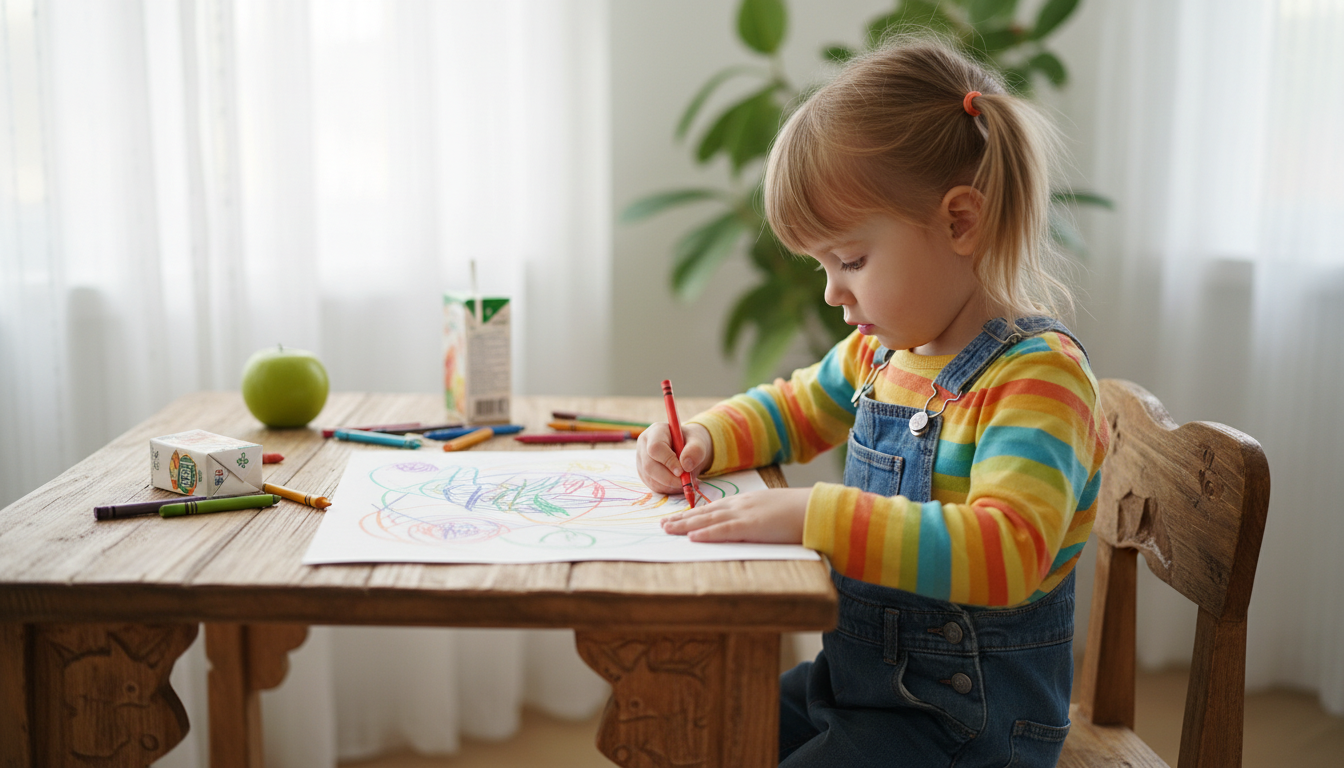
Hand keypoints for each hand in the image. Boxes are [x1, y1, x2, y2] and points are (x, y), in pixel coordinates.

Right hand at [636, 422, 712, 495]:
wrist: (687, 449)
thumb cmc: (691, 442)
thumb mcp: (698, 442)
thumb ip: (695, 450)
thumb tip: (686, 466)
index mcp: (655, 432)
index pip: (655, 448)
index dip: (668, 461)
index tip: (682, 471)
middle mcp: (644, 445)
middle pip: (649, 466)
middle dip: (669, 478)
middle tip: (685, 482)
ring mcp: (641, 461)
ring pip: (651, 479)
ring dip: (670, 485)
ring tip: (685, 480)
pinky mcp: (644, 474)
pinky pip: (653, 486)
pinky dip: (668, 488)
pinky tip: (677, 482)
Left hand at [660, 488, 810, 543]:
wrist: (816, 508)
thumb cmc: (799, 513)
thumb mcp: (772, 512)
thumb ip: (757, 518)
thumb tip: (748, 527)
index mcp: (746, 502)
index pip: (714, 507)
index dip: (694, 513)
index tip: (678, 517)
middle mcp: (741, 505)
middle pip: (705, 512)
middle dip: (683, 519)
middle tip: (663, 524)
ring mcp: (745, 514)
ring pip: (708, 519)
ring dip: (686, 525)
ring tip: (668, 529)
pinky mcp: (752, 526)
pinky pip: (725, 530)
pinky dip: (707, 533)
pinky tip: (692, 537)